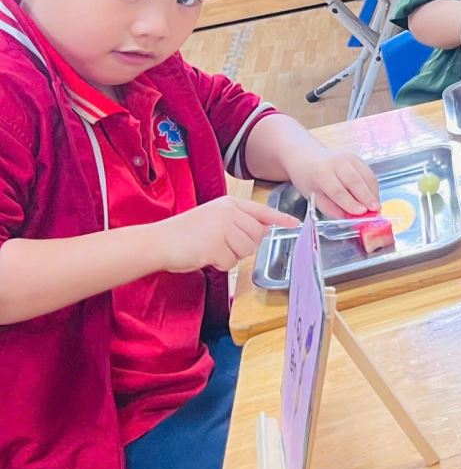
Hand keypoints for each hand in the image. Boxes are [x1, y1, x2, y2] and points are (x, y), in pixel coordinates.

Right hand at [154, 197, 297, 272]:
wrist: (157, 241)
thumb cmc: (184, 234)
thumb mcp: (213, 218)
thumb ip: (237, 221)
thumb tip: (262, 230)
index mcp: (229, 204)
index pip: (261, 211)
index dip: (280, 218)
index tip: (295, 223)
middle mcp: (228, 213)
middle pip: (256, 236)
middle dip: (243, 246)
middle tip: (221, 245)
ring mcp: (222, 228)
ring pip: (246, 250)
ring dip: (231, 256)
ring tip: (210, 248)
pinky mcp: (216, 245)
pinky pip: (231, 262)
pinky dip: (219, 264)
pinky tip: (204, 256)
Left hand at [287, 150, 379, 217]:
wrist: (305, 156)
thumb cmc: (307, 178)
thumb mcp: (312, 196)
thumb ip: (331, 208)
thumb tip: (348, 219)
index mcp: (321, 173)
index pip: (338, 191)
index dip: (351, 203)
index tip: (361, 213)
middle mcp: (337, 162)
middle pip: (355, 181)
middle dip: (367, 197)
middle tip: (376, 210)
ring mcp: (349, 158)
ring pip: (366, 176)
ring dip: (373, 192)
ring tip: (377, 206)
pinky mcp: (357, 158)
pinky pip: (369, 173)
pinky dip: (373, 186)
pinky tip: (373, 196)